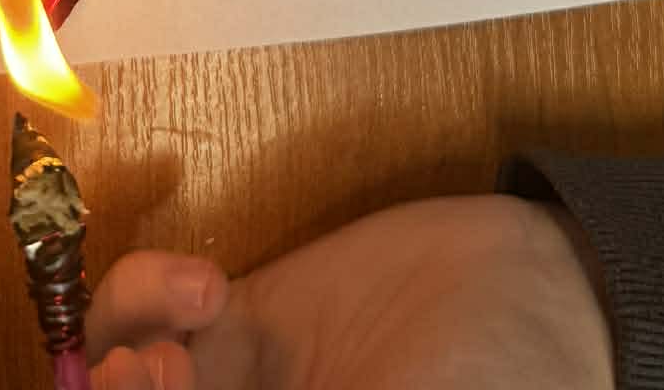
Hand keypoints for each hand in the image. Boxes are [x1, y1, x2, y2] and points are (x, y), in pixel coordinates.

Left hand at [86, 194, 614, 389]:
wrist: (547, 295)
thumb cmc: (502, 389)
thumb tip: (161, 381)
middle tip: (150, 376)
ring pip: (116, 383)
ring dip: (120, 362)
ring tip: (173, 342)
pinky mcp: (238, 323)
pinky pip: (148, 316)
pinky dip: (149, 297)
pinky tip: (205, 285)